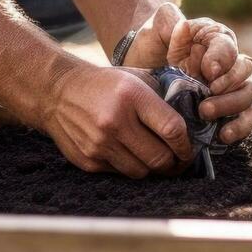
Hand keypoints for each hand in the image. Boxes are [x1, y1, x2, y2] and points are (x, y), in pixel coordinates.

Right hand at [34, 63, 193, 177]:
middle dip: (175, 163)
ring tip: (156, 158)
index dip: (187, 145)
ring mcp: (99, 144)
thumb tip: (195, 113)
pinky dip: (130, 167)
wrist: (56, 92)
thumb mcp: (135, 77)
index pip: (172, 130)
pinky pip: (120, 173)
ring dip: (153, 168)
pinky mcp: (88, 161)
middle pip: (160, 158)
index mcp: (131, 96)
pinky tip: (130, 154)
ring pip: (142, 172)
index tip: (189, 148)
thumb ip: (164, 93)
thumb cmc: (104, 84)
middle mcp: (115, 122)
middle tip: (178, 160)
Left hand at [119, 2, 251, 144]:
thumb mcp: (154, 31)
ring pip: (250, 94)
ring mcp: (231, 86)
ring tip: (207, 116)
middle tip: (204, 101)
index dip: (222, 59)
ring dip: (232, 107)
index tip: (208, 72)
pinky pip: (246, 117)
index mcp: (214, 38)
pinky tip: (223, 136)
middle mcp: (228, 61)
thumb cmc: (151, 48)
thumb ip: (168, 22)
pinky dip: (240, 127)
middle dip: (228, 87)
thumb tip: (184, 26)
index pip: (228, 45)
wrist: (141, 74)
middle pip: (244, 71)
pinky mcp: (229, 109)